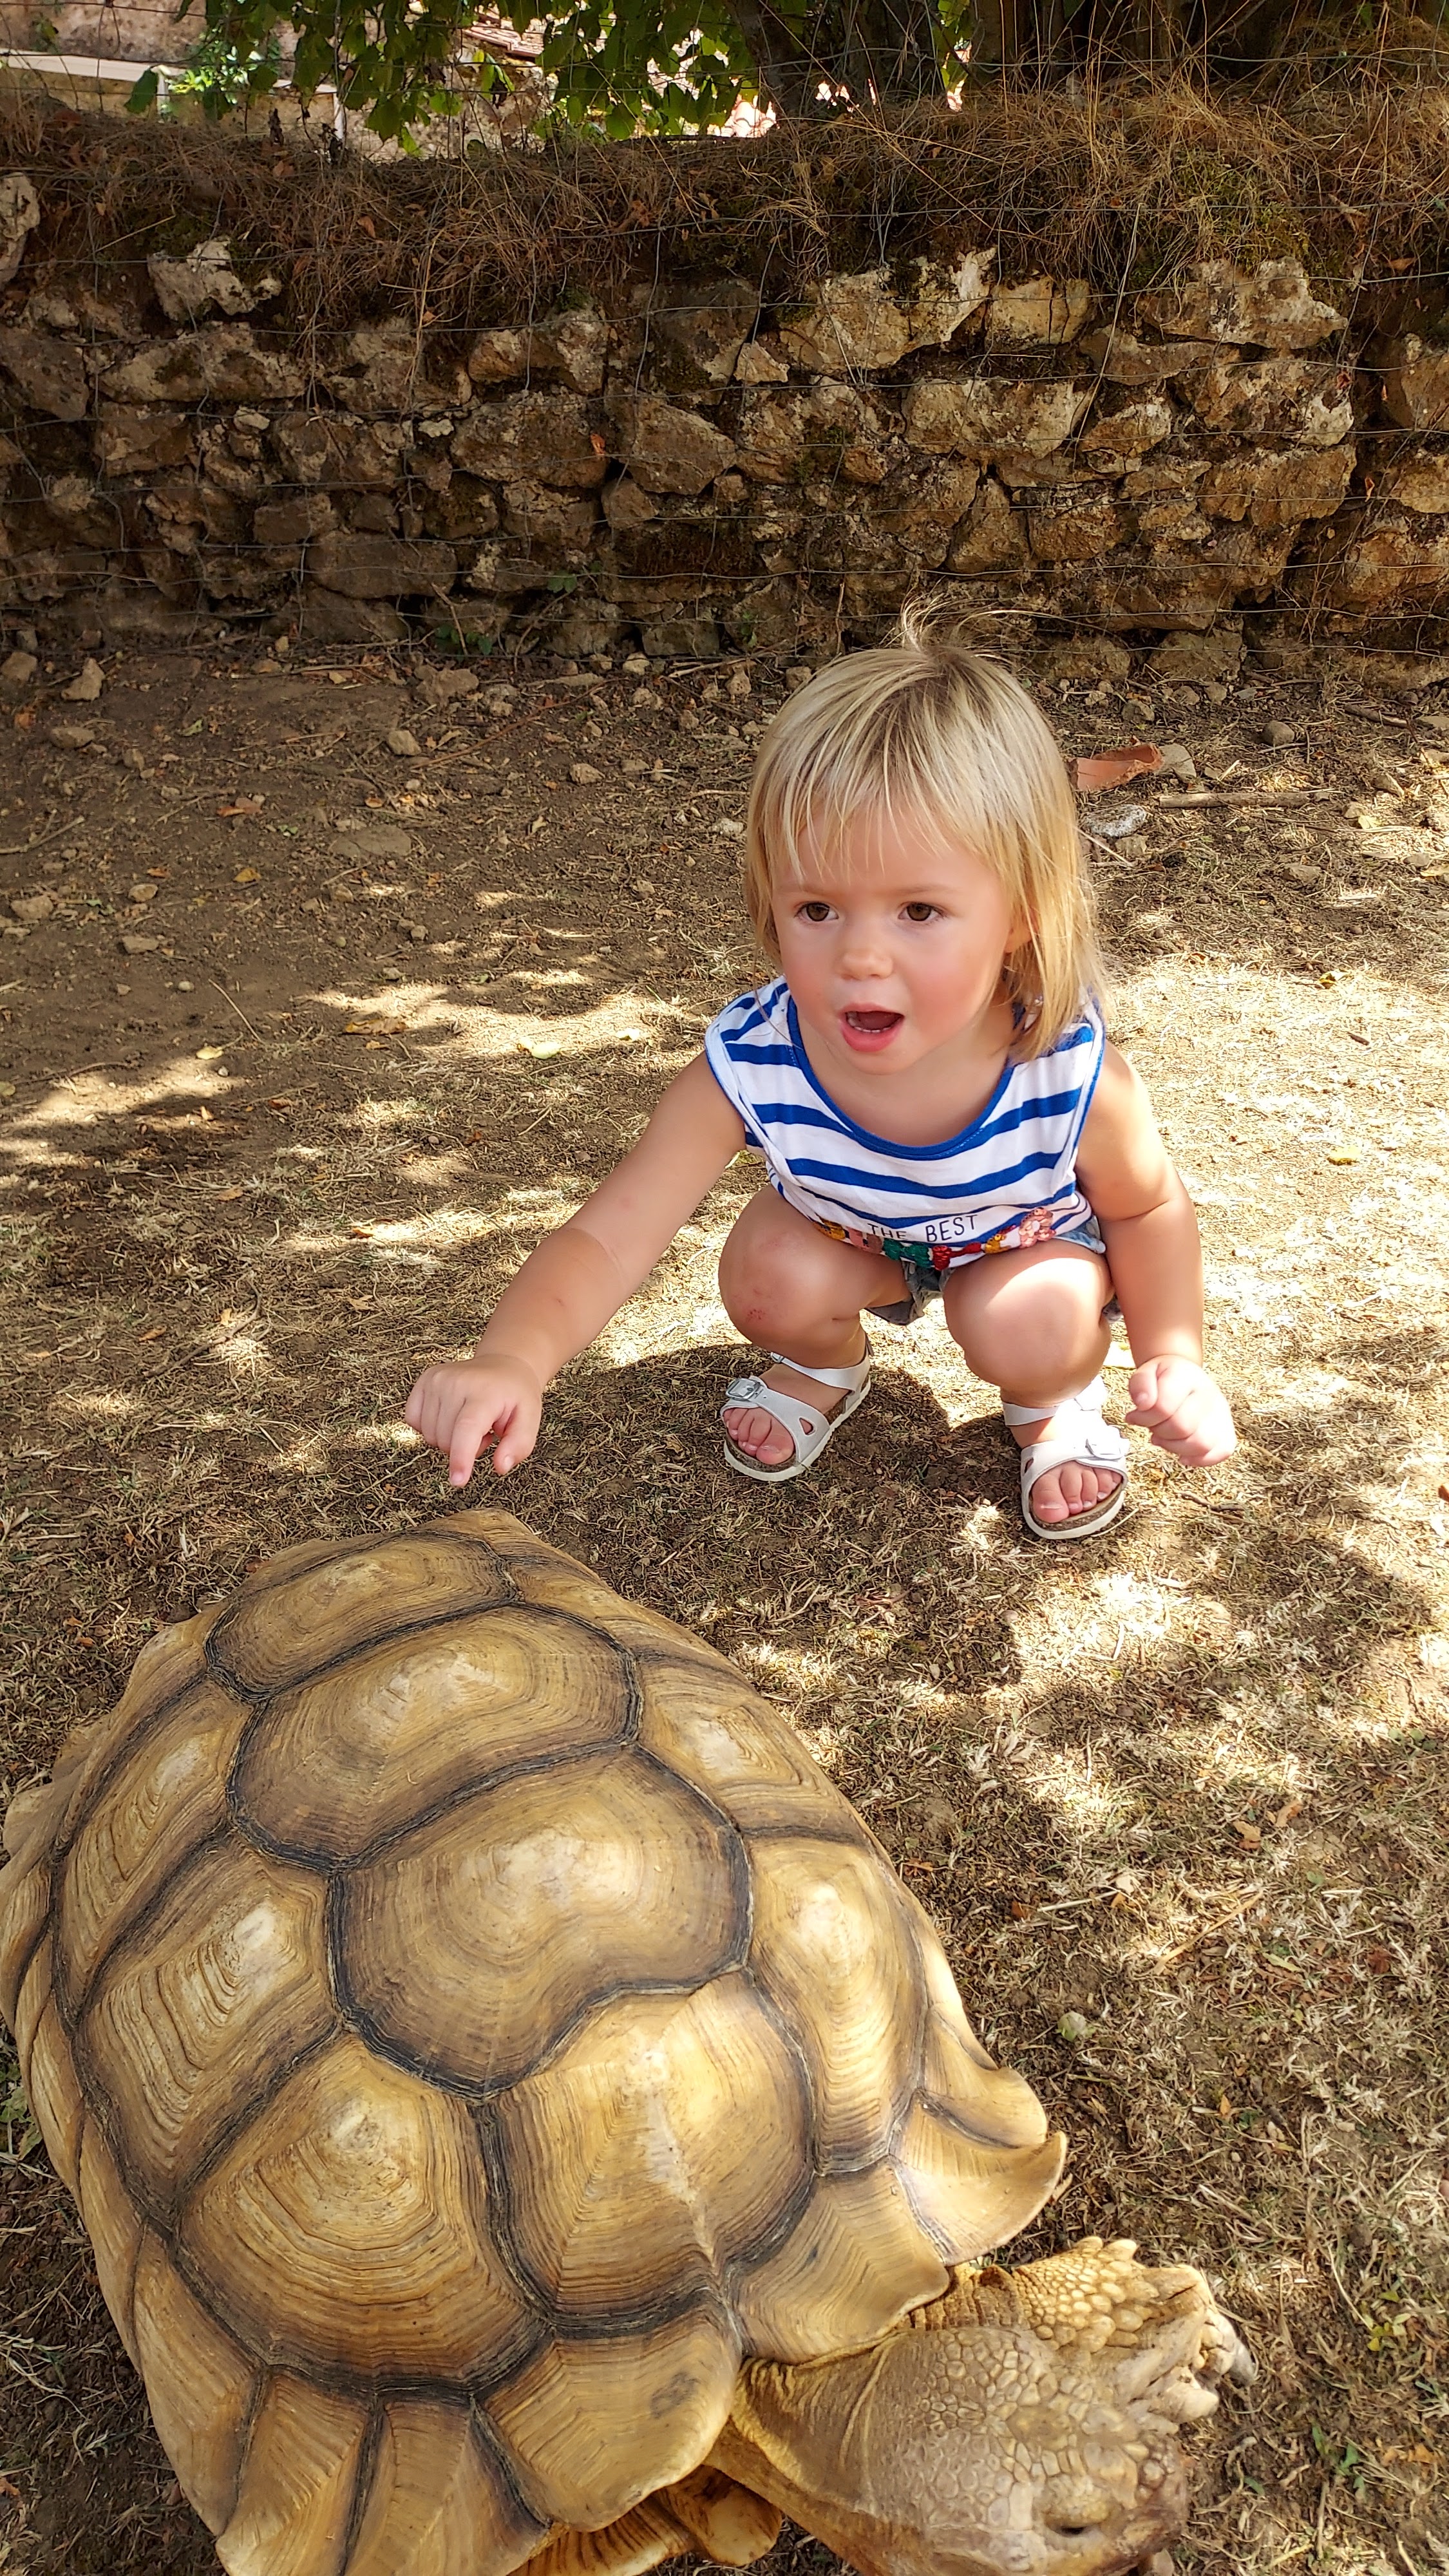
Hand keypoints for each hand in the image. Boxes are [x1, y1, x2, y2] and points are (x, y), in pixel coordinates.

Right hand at [403, 1354, 542, 1486]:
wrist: (503, 1366)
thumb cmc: (515, 1395)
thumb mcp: (530, 1419)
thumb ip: (519, 1445)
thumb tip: (500, 1466)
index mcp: (485, 1392)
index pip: (467, 1428)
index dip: (461, 1457)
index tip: (458, 1480)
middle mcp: (456, 1382)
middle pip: (446, 1440)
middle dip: (465, 1448)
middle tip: (485, 1431)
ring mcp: (436, 1379)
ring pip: (430, 1435)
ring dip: (450, 1439)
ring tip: (471, 1422)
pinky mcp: (423, 1381)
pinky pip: (414, 1422)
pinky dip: (431, 1428)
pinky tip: (451, 1416)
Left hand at [1125, 1356, 1235, 1466]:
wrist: (1186, 1378)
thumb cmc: (1163, 1379)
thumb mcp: (1145, 1373)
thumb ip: (1140, 1385)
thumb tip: (1143, 1403)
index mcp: (1186, 1376)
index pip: (1164, 1407)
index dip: (1144, 1417)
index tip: (1135, 1415)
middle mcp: (1209, 1393)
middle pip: (1182, 1428)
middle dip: (1159, 1432)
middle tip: (1152, 1426)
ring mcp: (1221, 1413)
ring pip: (1202, 1444)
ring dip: (1175, 1447)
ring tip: (1165, 1437)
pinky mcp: (1227, 1431)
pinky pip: (1221, 1452)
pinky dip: (1199, 1458)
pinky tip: (1183, 1452)